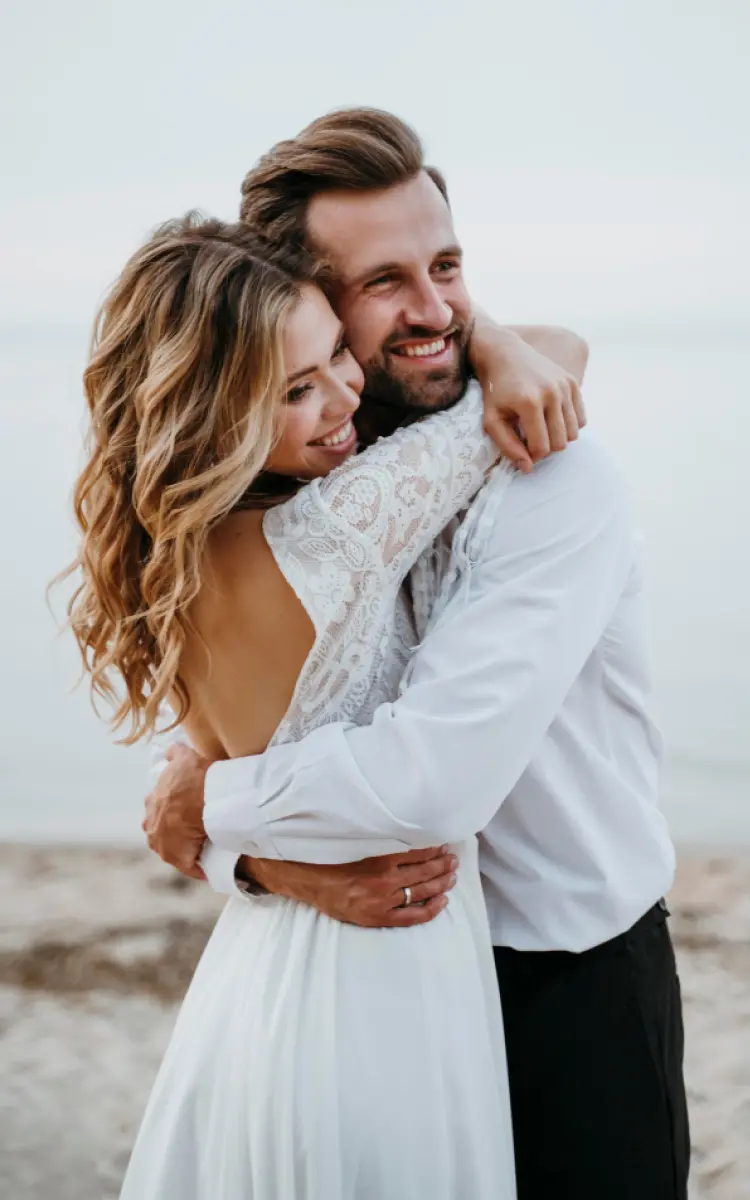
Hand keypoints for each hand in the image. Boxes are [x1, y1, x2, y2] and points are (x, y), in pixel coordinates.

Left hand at [143, 743, 210, 879]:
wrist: (205, 797)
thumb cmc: (194, 778)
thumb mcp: (184, 758)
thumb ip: (175, 753)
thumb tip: (170, 750)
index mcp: (151, 805)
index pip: (158, 812)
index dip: (172, 812)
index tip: (185, 812)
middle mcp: (152, 827)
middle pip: (162, 833)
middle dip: (174, 833)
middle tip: (195, 829)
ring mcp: (164, 845)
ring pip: (174, 850)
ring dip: (186, 850)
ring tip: (205, 847)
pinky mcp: (180, 859)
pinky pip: (191, 866)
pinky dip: (199, 867)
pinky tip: (209, 867)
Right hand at [245, 846, 458, 927]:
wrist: (307, 880)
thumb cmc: (330, 856)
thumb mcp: (356, 840)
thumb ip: (381, 837)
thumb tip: (407, 829)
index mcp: (379, 857)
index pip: (418, 852)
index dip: (434, 848)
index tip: (444, 844)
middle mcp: (384, 880)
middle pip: (424, 871)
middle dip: (443, 864)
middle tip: (454, 859)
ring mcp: (382, 900)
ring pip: (422, 891)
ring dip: (442, 882)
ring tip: (453, 875)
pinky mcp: (378, 917)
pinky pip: (412, 916)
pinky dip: (431, 909)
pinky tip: (443, 901)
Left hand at [469, 312, 585, 472]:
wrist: (505, 354)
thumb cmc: (495, 390)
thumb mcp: (491, 419)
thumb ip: (507, 446)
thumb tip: (528, 468)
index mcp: (529, 402)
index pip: (541, 447)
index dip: (532, 456)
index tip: (523, 450)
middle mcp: (551, 393)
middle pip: (560, 442)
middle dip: (546, 449)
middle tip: (532, 441)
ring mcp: (565, 386)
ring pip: (574, 433)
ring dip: (559, 438)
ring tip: (542, 430)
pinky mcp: (573, 382)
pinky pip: (581, 419)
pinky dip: (569, 425)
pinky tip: (553, 419)